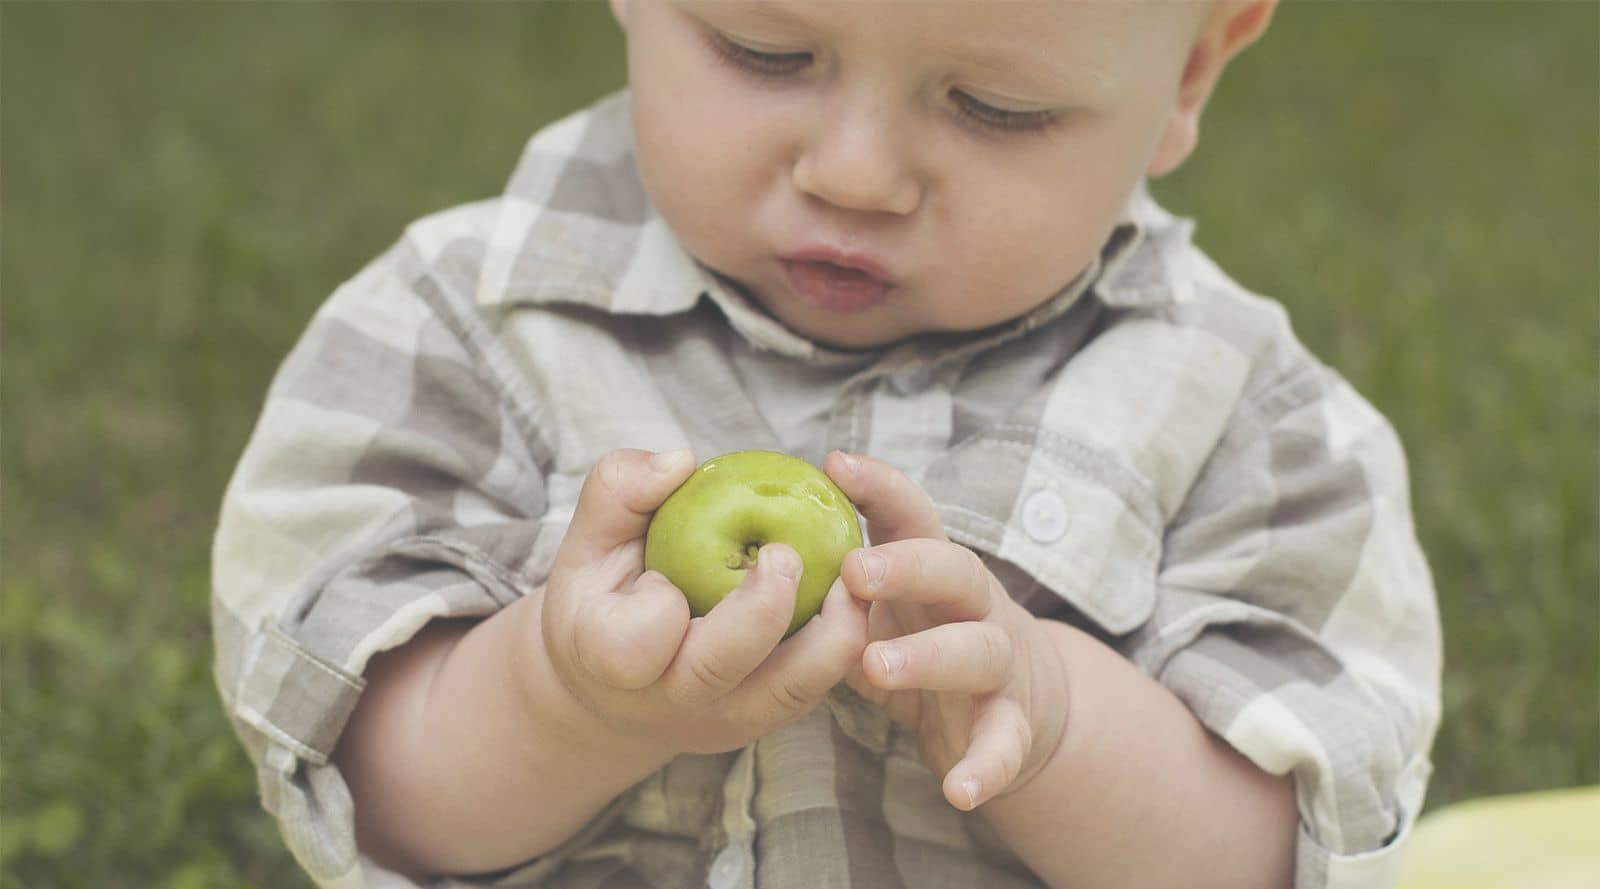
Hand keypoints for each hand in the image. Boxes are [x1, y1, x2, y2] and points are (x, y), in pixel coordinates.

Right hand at [536, 448, 868, 755]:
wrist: (619, 688)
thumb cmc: (603, 597)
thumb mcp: (588, 540)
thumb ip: (619, 489)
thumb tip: (680, 461)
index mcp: (611, 658)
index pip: (636, 645)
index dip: (657, 608)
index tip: (662, 576)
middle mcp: (670, 699)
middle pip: (721, 669)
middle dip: (762, 611)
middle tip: (784, 554)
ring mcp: (724, 718)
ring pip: (790, 690)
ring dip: (831, 632)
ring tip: (847, 574)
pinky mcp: (766, 720)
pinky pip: (817, 687)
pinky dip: (842, 642)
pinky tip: (850, 592)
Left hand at [824, 451, 1069, 811]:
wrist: (1024, 702)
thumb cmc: (926, 637)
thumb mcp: (882, 606)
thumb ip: (832, 584)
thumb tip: (743, 548)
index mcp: (935, 568)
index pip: (914, 514)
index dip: (880, 487)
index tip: (834, 463)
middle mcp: (974, 603)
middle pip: (956, 569)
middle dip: (907, 566)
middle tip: (852, 571)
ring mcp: (998, 662)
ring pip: (977, 650)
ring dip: (929, 656)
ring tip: (876, 665)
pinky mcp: (1014, 723)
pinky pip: (1004, 744)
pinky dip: (986, 765)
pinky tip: (958, 789)